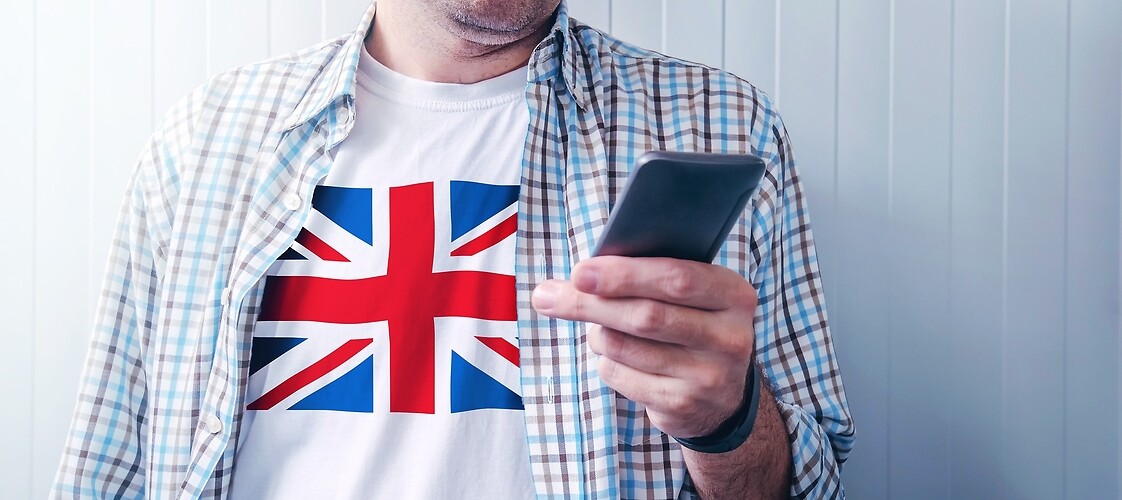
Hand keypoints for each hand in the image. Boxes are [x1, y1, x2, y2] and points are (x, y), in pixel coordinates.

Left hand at [530, 255, 758, 437]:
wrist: (722, 396)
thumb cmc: (691, 325)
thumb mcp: (691, 296)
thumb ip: (650, 277)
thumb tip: (579, 276)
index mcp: (733, 295)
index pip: (677, 278)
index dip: (625, 274)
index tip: (580, 272)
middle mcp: (729, 337)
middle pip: (646, 315)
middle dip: (591, 303)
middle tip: (548, 296)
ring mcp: (708, 376)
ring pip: (624, 346)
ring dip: (597, 333)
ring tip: (599, 328)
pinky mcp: (682, 405)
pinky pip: (620, 375)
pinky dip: (605, 360)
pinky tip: (616, 356)